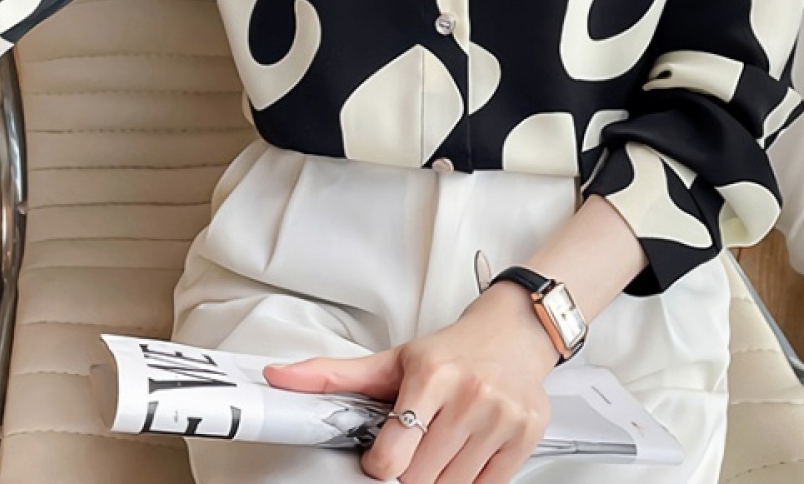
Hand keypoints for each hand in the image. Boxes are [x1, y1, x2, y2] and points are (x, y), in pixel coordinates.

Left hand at [263, 281, 560, 482]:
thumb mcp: (392, 359)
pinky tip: (467, 451)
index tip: (382, 456)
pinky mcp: (525, 434)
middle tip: (416, 445)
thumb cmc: (449, 352)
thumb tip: (278, 378)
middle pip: (420, 479)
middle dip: (410, 471)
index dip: (380, 466)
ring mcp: (500, 416)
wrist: (509, 334)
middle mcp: (469, 393)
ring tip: (442, 444)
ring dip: (439, 478)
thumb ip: (333, 375)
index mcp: (431, 374)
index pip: (391, 457)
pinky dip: (471, 481)